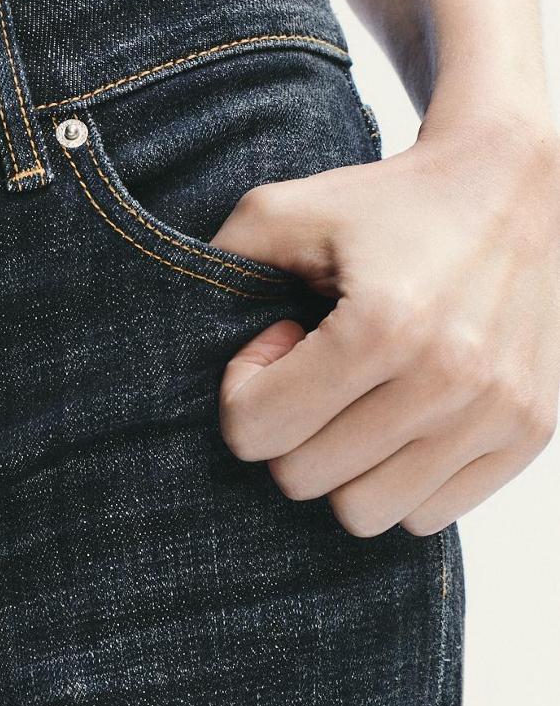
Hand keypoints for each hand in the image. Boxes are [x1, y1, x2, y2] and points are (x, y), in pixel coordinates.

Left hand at [215, 111, 559, 534]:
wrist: (520, 189)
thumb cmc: (390, 203)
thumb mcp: (283, 210)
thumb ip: (217, 266)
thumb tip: (179, 346)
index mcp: (384, 324)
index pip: (256, 433)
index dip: (245, 390)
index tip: (277, 344)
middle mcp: (448, 378)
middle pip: (303, 480)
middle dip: (290, 431)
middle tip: (317, 371)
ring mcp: (495, 413)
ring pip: (364, 514)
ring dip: (342, 468)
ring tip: (358, 401)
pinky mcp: (529, 434)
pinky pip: (428, 516)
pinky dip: (400, 481)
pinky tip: (402, 420)